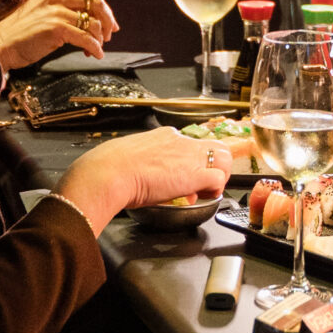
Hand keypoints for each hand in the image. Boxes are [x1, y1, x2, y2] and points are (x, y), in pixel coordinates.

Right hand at [0, 0, 116, 71]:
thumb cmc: (23, 33)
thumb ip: (65, 10)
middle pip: (96, 4)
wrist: (2, 45)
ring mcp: (55, 12)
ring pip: (92, 23)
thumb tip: (93, 21)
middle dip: (107, 21)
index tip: (111, 24)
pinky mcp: (55, 28)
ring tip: (95, 49)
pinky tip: (95, 54)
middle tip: (109, 36)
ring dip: (99, 39)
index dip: (105, 10)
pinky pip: (85, 38)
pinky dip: (95, 47)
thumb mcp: (44, 11)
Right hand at [55, 128, 226, 235]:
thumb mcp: (131, 156)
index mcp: (165, 136)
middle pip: (215, 146)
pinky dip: (214, 189)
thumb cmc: (111, 168)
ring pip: (223, 158)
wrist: (109, 172)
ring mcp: (189, 156)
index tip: (184, 175)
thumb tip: (149, 176)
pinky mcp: (194, 175)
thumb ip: (146, 162)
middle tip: (203, 183)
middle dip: (214, 165)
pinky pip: (218, 179)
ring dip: (219, 175)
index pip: (191, 144)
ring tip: (206, 190)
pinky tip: (201, 197)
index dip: (193, 161)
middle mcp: (180, 141)